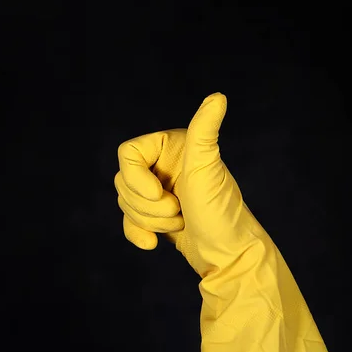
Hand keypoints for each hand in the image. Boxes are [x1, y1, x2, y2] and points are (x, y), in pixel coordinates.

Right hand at [115, 93, 266, 277]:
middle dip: (149, 205)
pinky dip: (138, 233)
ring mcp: (160, 192)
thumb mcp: (207, 170)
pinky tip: (152, 244)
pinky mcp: (157, 216)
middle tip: (180, 210)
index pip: (128, 153)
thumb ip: (204, 132)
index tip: (158, 193)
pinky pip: (129, 221)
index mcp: (173, 147)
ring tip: (181, 222)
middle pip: (124, 181)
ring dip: (151, 220)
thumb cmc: (219, 212)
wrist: (227, 255)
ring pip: (126, 203)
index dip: (137, 178)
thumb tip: (218, 97)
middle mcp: (164, 165)